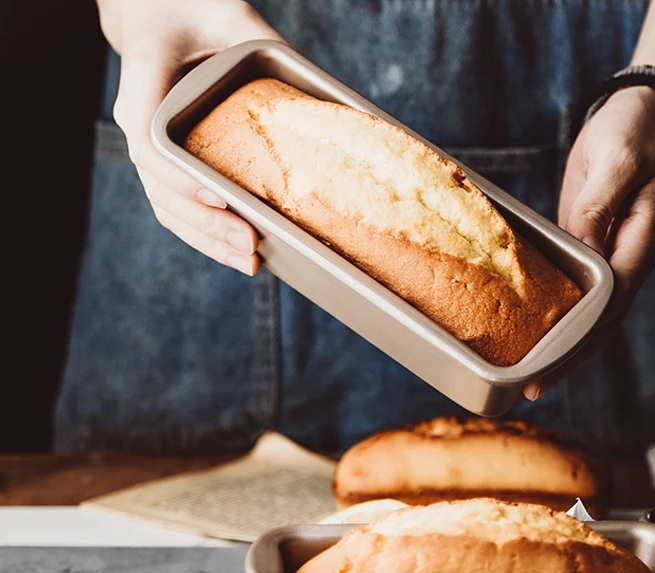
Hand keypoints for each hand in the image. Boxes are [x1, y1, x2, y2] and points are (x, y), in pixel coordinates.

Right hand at [97, 0, 283, 274]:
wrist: (157, 9)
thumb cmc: (188, 6)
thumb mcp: (227, 15)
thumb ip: (260, 47)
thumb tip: (313, 99)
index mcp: (143, 85)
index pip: (152, 146)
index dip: (185, 179)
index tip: (224, 197)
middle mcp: (138, 123)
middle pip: (164, 193)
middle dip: (209, 226)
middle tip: (251, 248)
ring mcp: (150, 150)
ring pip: (170, 210)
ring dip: (209, 242)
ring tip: (250, 263)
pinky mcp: (167, 164)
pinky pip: (180, 208)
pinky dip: (206, 234)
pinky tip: (237, 252)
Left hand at [524, 86, 654, 399]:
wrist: (638, 115)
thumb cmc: (633, 134)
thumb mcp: (616, 163)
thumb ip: (600, 208)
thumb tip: (584, 248)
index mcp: (640, 245)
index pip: (611, 307)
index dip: (582, 341)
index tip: (553, 366)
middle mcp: (628, 260)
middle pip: (602, 325)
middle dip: (569, 359)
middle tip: (533, 388)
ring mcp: (611, 257)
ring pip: (590, 316)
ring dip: (563, 346)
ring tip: (530, 375)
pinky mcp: (591, 247)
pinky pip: (578, 292)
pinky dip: (559, 316)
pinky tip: (534, 332)